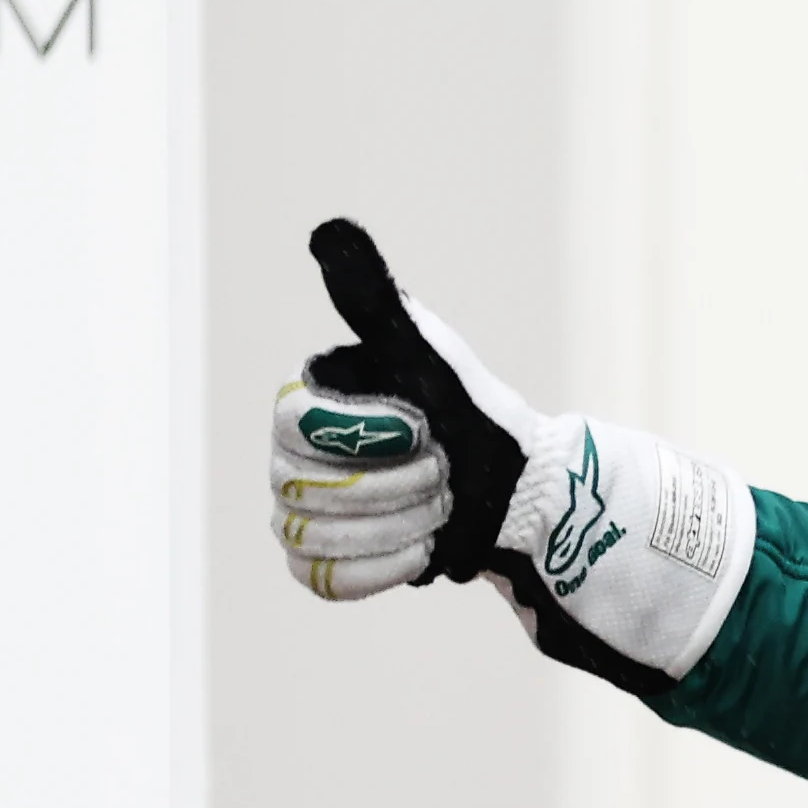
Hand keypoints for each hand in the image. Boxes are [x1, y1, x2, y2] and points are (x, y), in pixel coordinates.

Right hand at [269, 218, 755, 694]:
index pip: (295, 426)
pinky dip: (384, 566)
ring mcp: (299, 509)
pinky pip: (322, 579)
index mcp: (311, 398)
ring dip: (397, 526)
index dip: (366, 436)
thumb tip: (327, 228)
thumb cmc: (474, 415)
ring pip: (314, 536)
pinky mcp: (318, 560)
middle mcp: (292, 452)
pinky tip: (423, 548)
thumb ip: (372, 297)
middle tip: (443, 472)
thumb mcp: (427, 354)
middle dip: (393, 486)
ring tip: (440, 507)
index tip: (423, 427)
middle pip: (302, 489)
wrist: (515, 489)